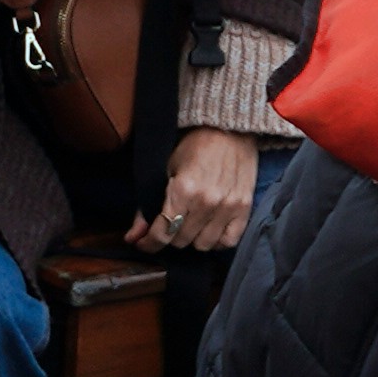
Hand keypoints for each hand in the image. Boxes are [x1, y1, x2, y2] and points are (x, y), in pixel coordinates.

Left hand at [134, 124, 260, 255]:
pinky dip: (216, 241)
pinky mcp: (244, 209)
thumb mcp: (164, 171)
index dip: (148, 243)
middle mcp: (207, 203)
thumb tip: (133, 237)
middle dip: (169, 235)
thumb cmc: (194, 146)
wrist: (229, 130)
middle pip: (180, 241)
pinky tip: (209, 230)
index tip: (143, 243)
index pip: (162, 233)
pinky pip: (227, 242)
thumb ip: (146, 208)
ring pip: (202, 245)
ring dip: (192, 239)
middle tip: (168, 224)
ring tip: (189, 225)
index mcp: (184, 190)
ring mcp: (228, 208)